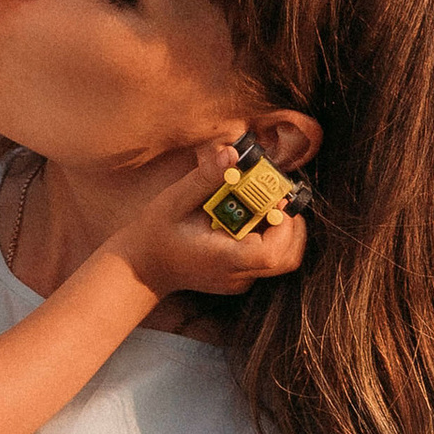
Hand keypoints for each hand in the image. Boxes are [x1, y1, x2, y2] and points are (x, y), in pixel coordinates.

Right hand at [115, 140, 308, 305]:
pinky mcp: (240, 276)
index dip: (284, 226)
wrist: (142, 268)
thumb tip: (231, 154)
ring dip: (282, 229)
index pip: (272, 254)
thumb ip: (205, 178)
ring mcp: (240, 280)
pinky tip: (248, 217)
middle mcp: (237, 275)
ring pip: (283, 259)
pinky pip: (268, 258)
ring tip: (262, 204)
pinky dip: (269, 236)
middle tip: (276, 198)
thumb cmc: (156, 234)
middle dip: (291, 225)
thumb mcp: (174, 201)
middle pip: (287, 258)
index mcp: (224, 260)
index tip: (276, 200)